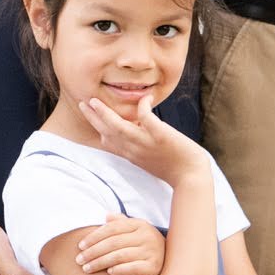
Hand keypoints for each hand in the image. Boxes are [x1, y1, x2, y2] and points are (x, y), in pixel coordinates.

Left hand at [73, 215, 165, 274]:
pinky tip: (108, 273)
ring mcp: (152, 251)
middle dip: (93, 252)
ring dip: (100, 263)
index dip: (94, 237)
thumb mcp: (135, 232)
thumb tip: (107, 214)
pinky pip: (132, 268)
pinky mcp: (154, 267)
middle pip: (113, 243)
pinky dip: (118, 269)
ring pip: (119, 256)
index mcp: (139, 224)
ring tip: (87, 269)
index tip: (80, 246)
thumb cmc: (145, 247)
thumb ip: (121, 223)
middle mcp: (146, 235)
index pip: (111, 228)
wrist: (169, 265)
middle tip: (79, 260)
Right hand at [80, 93, 203, 185]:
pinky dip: (143, 107)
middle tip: (83, 102)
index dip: (97, 127)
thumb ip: (139, 144)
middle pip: (107, 132)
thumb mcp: (149, 157)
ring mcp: (146, 143)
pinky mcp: (161, 136)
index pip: (108, 141)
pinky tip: (144, 98)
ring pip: (120, 127)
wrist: (191, 176)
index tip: (89, 114)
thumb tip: (136, 126)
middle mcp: (134, 150)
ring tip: (95, 100)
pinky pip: (147, 119)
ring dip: (105, 114)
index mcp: (131, 155)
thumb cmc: (173, 167)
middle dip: (93, 117)